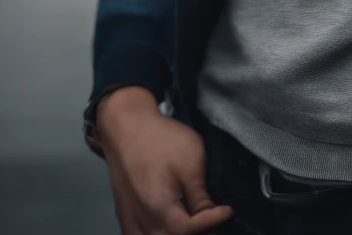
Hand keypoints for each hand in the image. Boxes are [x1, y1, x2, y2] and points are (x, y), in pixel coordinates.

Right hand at [96, 86, 233, 234]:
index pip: (190, 230)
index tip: (227, 210)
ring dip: (174, 233)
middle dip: (193, 230)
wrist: (127, 128)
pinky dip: (155, 233)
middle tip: (208, 214)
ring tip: (190, 219)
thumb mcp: (190, 160)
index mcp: (159, 209)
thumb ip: (199, 194)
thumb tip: (211, 212)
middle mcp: (142, 222)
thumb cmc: (161, 140)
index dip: (212, 220)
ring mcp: (129, 221)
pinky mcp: (123, 215)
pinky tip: (166, 225)